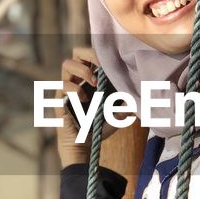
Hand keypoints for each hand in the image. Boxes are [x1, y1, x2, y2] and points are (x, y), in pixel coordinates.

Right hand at [54, 45, 117, 165]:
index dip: (99, 53)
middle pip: (76, 52)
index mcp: (89, 78)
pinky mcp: (59, 99)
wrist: (84, 146)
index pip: (90, 55)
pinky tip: (84, 99)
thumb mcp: (118, 114)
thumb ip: (127, 103)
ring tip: (95, 83)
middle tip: (101, 66)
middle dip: (89, 55)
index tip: (111, 62)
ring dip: (82, 70)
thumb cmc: (99, 127)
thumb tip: (140, 94)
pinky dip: (75, 89)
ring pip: (66, 64)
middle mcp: (77, 79)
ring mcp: (66, 88)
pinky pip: (62, 85)